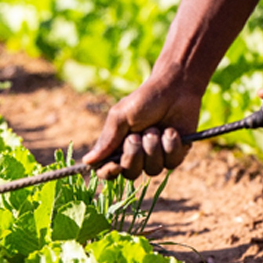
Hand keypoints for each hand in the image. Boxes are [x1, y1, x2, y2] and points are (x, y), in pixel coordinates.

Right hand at [82, 71, 202, 179]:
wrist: (175, 89)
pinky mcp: (175, 155)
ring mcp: (155, 157)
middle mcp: (134, 156)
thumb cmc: (144, 100)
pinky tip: (171, 131)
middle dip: (135, 154)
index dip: (110, 172)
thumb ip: (107, 140)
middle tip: (138, 135)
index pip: (106, 171)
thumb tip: (87, 161)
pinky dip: (171, 145)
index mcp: (116, 147)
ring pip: (152, 170)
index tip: (116, 164)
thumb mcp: (120, 117)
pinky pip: (172, 163)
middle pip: (130, 174)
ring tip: (156, 128)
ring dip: (154, 147)